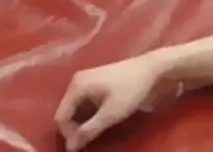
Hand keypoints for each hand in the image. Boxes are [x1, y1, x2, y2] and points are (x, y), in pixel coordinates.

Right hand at [56, 54, 179, 149]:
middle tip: (89, 141)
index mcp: (76, 86)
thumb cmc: (131, 90)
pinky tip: (100, 120)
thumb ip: (88, 131)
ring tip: (96, 132)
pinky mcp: (95, 81)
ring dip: (82, 123)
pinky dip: (88, 114)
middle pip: (66, 112)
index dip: (69, 135)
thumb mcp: (110, 114)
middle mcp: (76, 81)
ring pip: (75, 108)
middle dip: (74, 129)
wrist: (152, 68)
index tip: (83, 146)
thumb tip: (70, 147)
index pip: (61, 117)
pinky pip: (84, 102)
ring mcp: (86, 79)